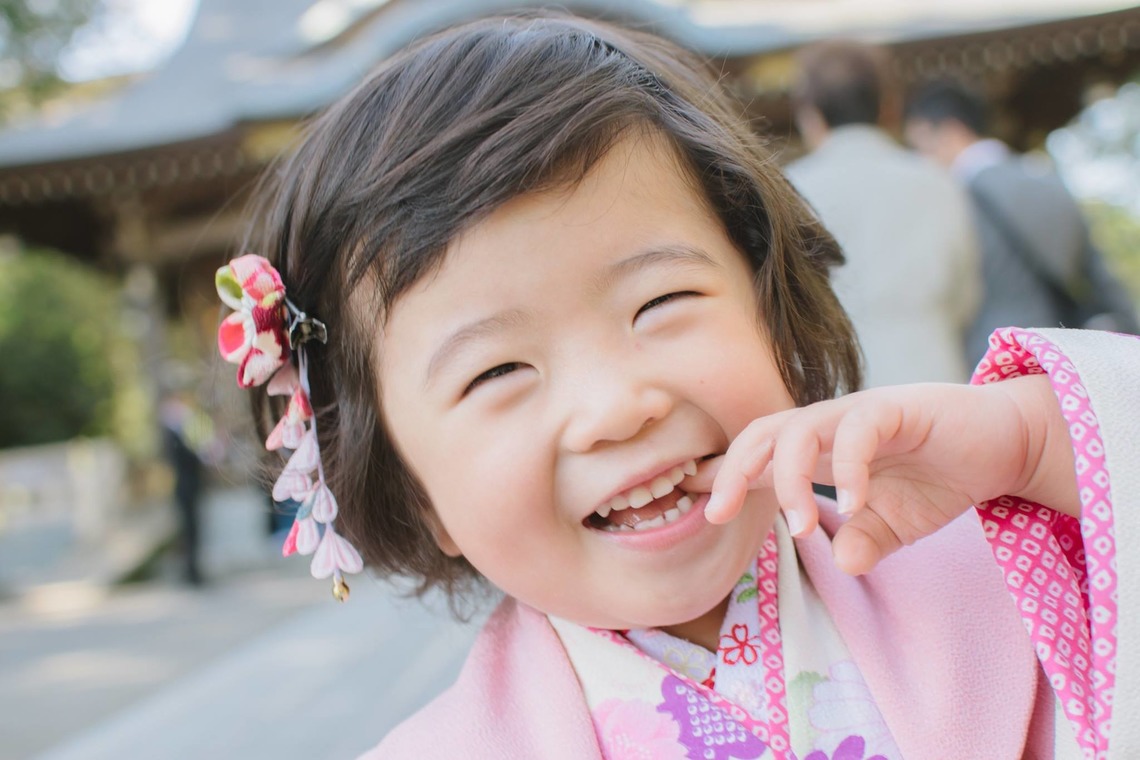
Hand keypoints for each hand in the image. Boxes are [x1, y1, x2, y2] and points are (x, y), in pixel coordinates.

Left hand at [684, 375, 1076, 574]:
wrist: (1005, 445)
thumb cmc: (942, 478)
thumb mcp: (896, 524)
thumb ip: (865, 541)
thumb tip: (845, 563)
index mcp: (821, 450)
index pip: (759, 454)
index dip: (725, 475)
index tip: (697, 507)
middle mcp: (831, 425)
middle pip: (762, 431)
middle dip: (733, 469)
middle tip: (719, 513)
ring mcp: (861, 413)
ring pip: (799, 428)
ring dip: (789, 479)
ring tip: (801, 528)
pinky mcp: (898, 407)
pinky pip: (858, 428)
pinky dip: (847, 467)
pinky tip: (852, 505)